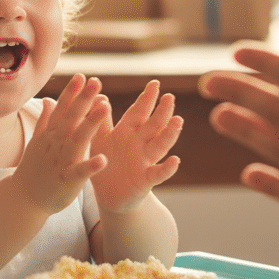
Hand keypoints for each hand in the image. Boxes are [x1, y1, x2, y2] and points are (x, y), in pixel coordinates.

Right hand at [12, 74, 108, 213]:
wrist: (23, 200)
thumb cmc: (34, 169)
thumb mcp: (38, 142)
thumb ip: (46, 120)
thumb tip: (49, 99)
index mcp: (51, 135)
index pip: (62, 110)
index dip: (72, 93)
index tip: (82, 76)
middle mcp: (55, 145)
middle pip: (71, 118)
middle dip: (84, 99)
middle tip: (96, 81)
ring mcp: (61, 162)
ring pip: (77, 140)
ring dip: (90, 123)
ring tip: (105, 107)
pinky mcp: (67, 181)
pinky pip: (80, 172)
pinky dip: (90, 166)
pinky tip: (103, 159)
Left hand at [90, 80, 182, 212]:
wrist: (108, 195)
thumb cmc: (106, 162)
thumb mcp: (101, 140)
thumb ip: (101, 120)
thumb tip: (100, 95)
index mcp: (127, 132)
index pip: (139, 112)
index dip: (147, 98)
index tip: (155, 84)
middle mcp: (139, 144)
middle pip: (153, 125)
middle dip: (162, 112)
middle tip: (169, 98)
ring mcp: (145, 161)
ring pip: (160, 145)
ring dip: (169, 134)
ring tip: (178, 121)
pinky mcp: (145, 180)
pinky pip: (158, 173)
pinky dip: (167, 168)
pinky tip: (175, 161)